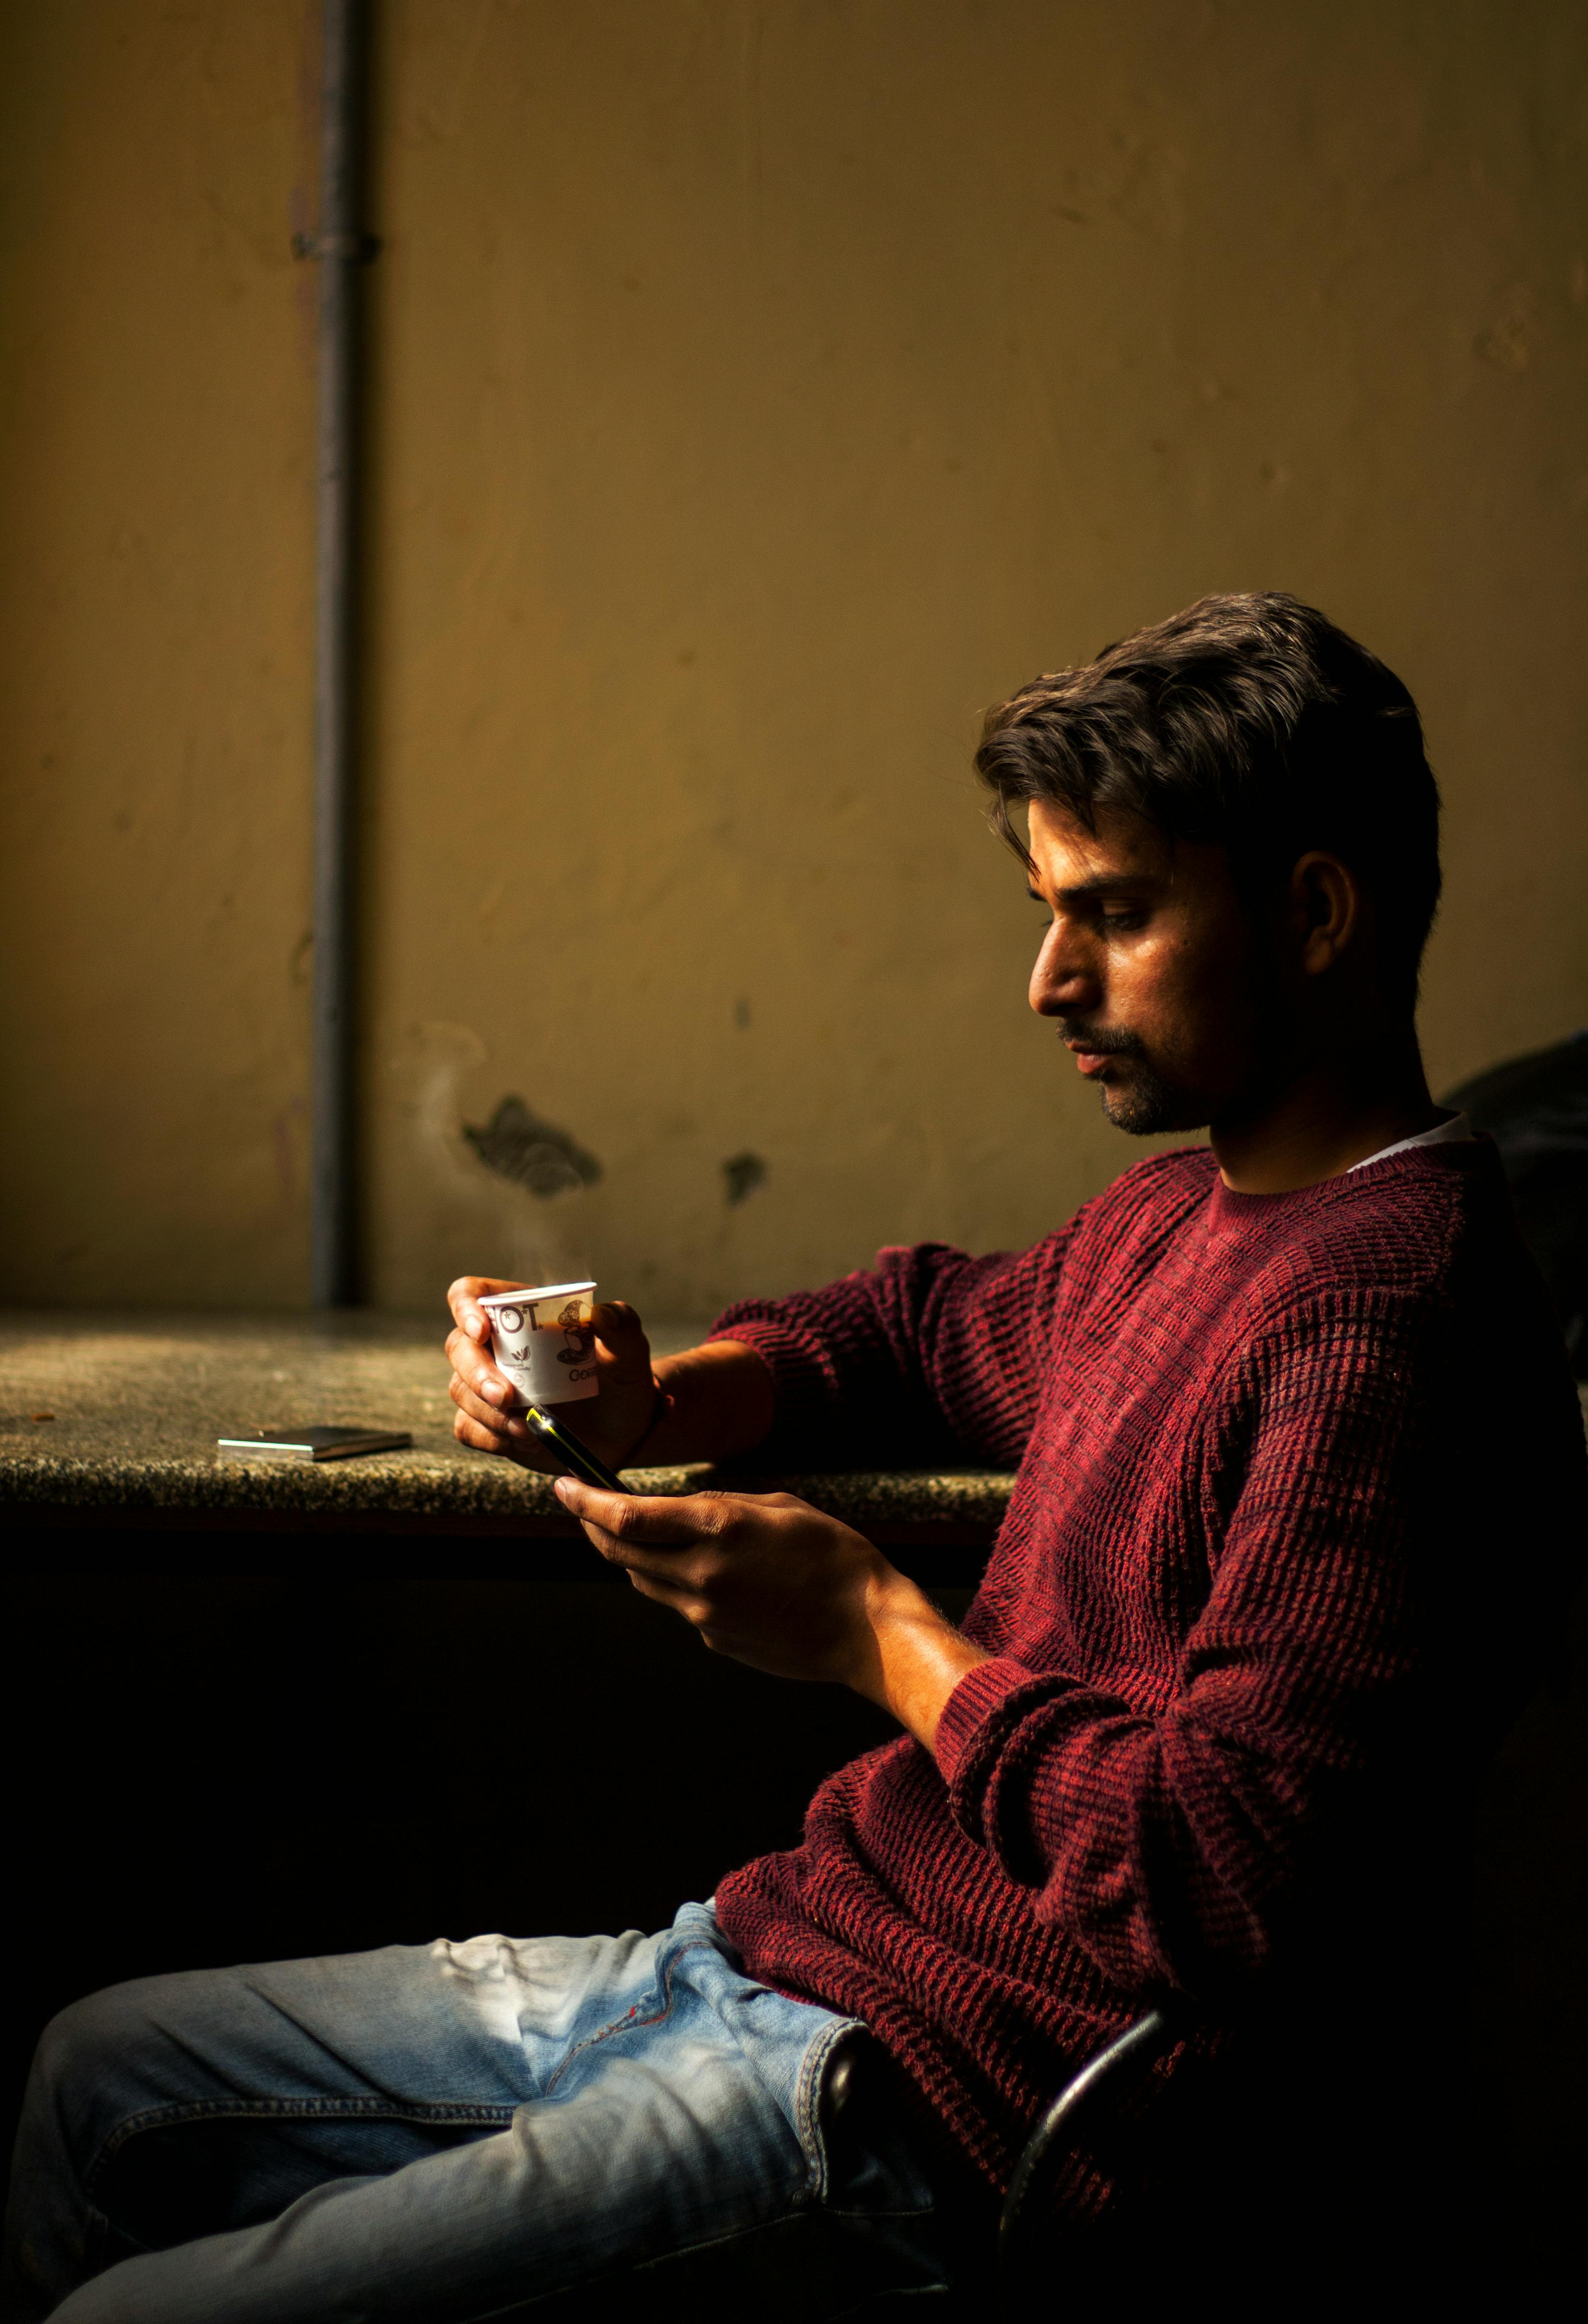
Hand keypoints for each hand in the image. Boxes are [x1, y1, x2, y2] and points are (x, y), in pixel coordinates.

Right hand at [446, 1279, 663, 1471]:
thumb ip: (623, 1328)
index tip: (482, 1331)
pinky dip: (491, 1436)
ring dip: (489, 1412)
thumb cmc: (621, 1382)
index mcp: (521, 1314)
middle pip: (458, 1346)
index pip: (472, 1294)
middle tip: (506, 1397)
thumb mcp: (630, 1354)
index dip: (466, 1307)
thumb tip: (603, 1313)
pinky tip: (525, 1442)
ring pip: (460, 1390)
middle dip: (476, 1373)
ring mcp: (486, 1385)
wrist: (621, 1434)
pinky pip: (468, 1428)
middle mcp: (496, 1347)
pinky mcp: (488, 1423)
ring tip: (528, 1429)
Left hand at [554, 1479, 988, 1745]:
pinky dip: (676, 1581)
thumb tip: (681, 1508)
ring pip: (643, 1579)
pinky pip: (679, 1603)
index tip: (563, 1485)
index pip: (625, 1516)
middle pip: (620, 1551)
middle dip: (593, 1526)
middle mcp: (701, 1573)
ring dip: (631, 1554)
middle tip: (583, 1507)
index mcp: (718, 1529)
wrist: (867, 1630)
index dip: (584, 1501)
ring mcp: (705, 1613)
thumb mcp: (780, 1506)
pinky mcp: (715, 1639)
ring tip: (640, 1531)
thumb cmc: (834, 1556)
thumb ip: (722, 1504)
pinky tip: (705, 1570)